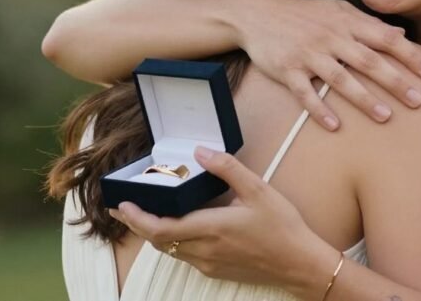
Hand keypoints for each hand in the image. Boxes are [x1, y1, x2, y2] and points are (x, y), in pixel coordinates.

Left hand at [109, 147, 338, 297]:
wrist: (299, 263)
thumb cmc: (282, 226)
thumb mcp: (258, 190)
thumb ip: (227, 168)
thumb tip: (200, 151)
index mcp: (211, 228)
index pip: (160, 227)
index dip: (137, 218)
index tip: (122, 205)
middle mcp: (204, 250)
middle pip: (158, 240)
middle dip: (136, 224)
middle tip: (120, 209)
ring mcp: (208, 263)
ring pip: (169, 249)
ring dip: (153, 233)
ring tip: (142, 216)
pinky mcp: (215, 270)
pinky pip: (184, 256)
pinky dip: (172, 241)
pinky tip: (177, 228)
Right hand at [233, 0, 420, 128]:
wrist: (258, 14)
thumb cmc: (304, 14)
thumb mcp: (337, 10)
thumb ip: (368, 23)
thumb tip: (399, 33)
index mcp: (347, 22)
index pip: (386, 38)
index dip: (410, 56)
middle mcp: (331, 37)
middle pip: (369, 61)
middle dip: (395, 82)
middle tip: (419, 101)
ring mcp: (308, 54)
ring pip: (340, 79)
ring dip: (364, 99)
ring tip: (385, 116)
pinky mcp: (287, 70)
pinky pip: (305, 93)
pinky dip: (319, 110)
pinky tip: (335, 126)